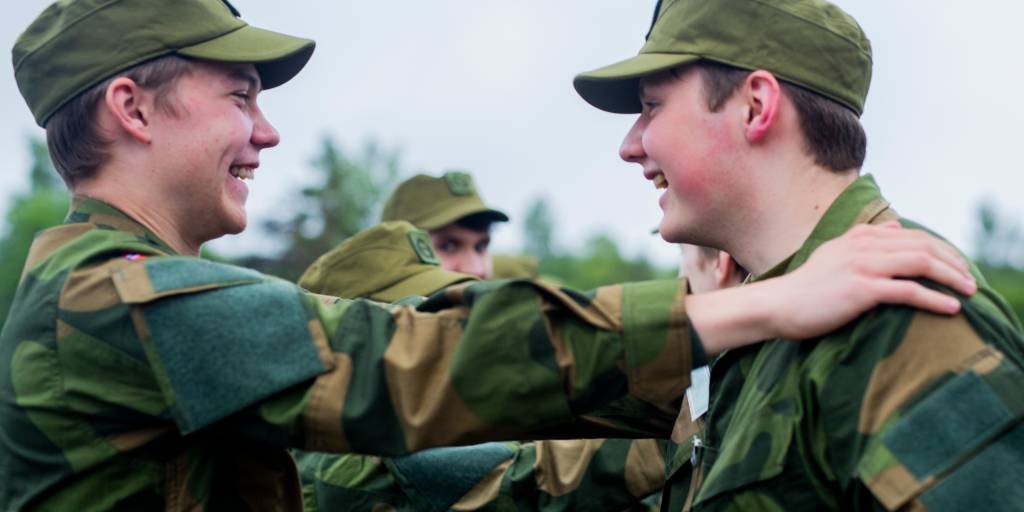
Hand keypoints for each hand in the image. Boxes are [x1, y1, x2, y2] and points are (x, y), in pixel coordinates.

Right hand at [688, 222, 974, 354]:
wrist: (778, 305)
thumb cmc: (805, 288)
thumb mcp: (835, 256)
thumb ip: (865, 241)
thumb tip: (897, 228)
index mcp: (857, 237)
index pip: (912, 237)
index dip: (940, 250)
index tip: (956, 267)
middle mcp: (862, 246)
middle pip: (922, 247)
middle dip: (952, 262)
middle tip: (970, 280)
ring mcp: (862, 266)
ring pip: (920, 264)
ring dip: (950, 278)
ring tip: (968, 292)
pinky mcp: (862, 289)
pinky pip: (908, 291)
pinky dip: (934, 299)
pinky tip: (950, 308)